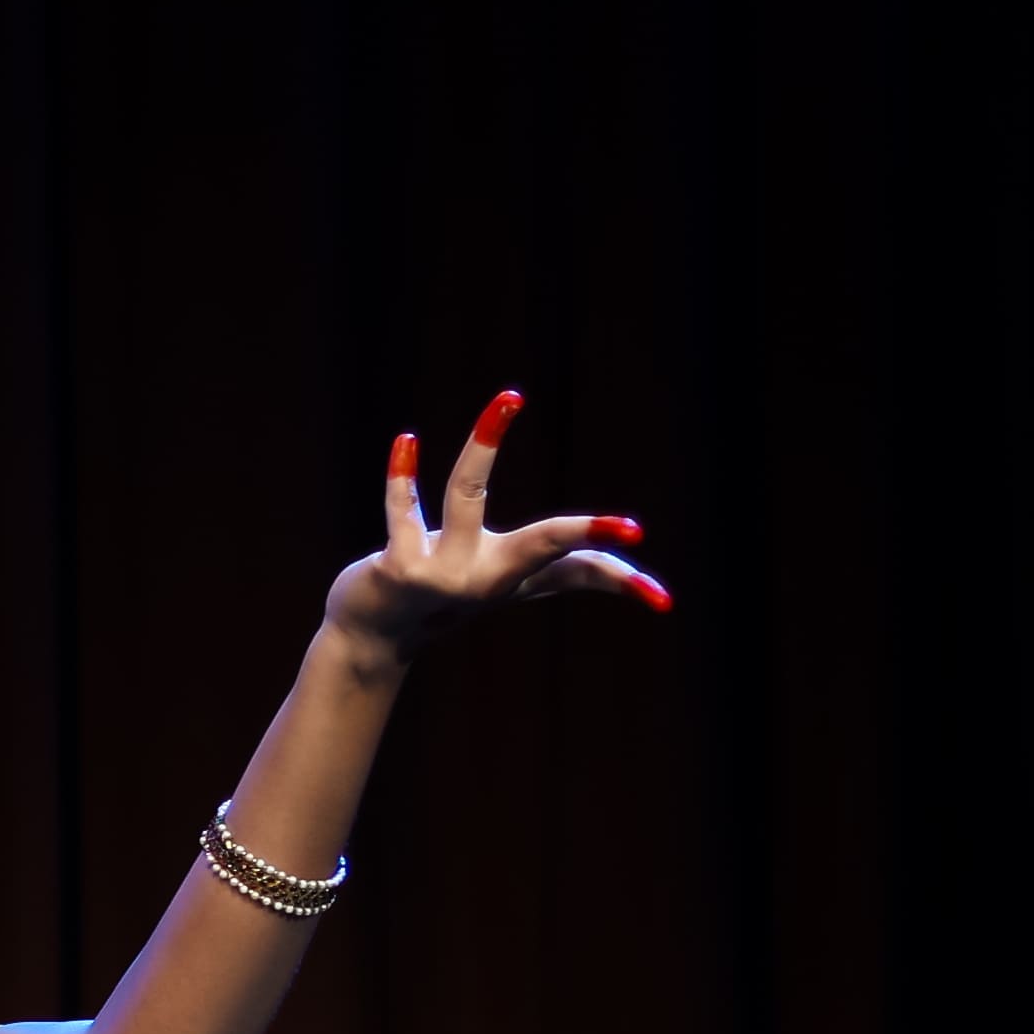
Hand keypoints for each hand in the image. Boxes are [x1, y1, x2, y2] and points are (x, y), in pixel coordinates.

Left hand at [328, 393, 666, 658]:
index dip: (619, 581)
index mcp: (516, 575)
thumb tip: (626, 570)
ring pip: (467, 497)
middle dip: (584, 533)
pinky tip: (407, 440)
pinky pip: (402, 511)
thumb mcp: (506, 582)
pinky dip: (403, 475)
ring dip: (485, 446)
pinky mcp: (398, 569)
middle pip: (542, 545)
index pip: (578, 574)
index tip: (661, 599)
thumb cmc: (445, 597)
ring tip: (508, 400)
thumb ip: (559, 567)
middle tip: (632, 530)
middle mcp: (486, 579)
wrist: (373, 633)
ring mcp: (442, 575)